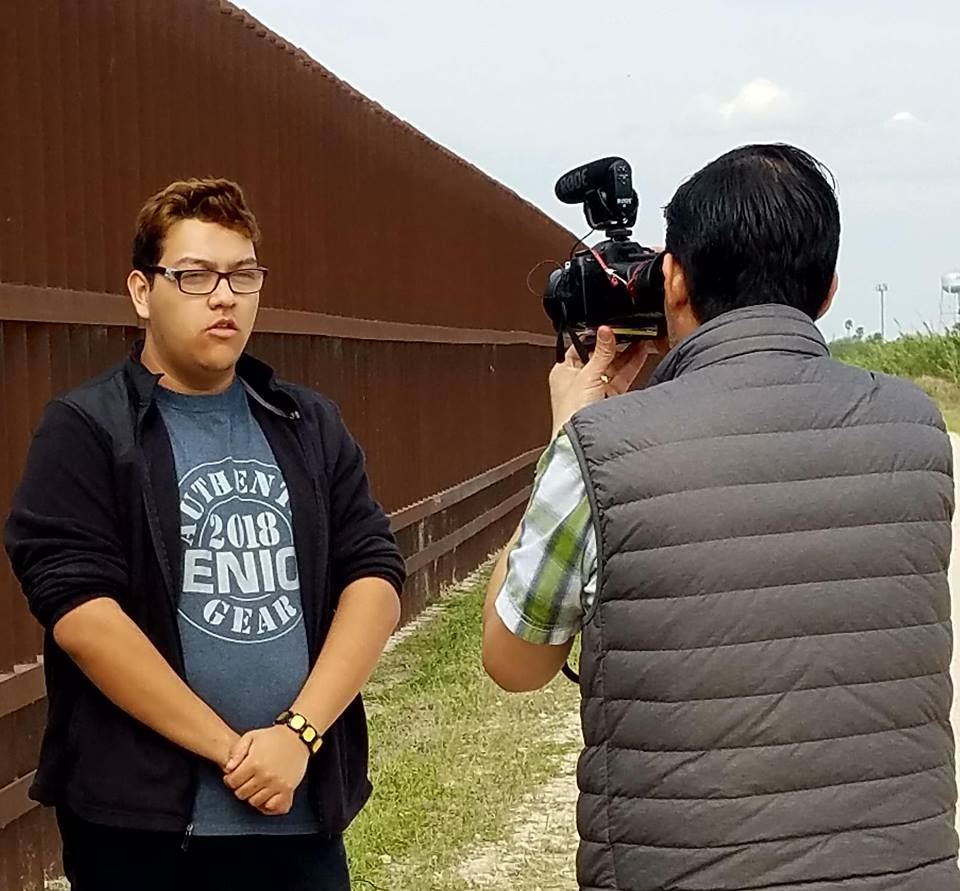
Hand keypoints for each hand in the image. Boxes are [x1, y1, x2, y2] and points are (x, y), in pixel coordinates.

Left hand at [222, 726, 308, 815]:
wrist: (297, 737)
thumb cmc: (273, 737)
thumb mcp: (251, 737)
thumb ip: (236, 751)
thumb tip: (228, 767)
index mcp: (254, 763)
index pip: (232, 782)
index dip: (230, 779)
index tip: (235, 775)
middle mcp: (265, 776)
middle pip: (242, 794)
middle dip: (240, 787)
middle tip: (246, 780)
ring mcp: (277, 784)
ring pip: (255, 802)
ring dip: (253, 795)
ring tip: (256, 785)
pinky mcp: (288, 789)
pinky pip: (273, 806)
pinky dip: (268, 804)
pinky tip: (267, 795)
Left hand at [549, 326, 663, 436]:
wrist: (578, 442)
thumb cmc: (570, 413)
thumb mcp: (588, 375)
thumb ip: (601, 352)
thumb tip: (605, 330)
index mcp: (563, 370)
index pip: (582, 346)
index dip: (597, 336)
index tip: (612, 327)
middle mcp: (578, 379)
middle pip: (600, 356)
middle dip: (616, 344)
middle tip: (631, 332)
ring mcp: (594, 389)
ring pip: (612, 367)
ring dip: (627, 354)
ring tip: (641, 339)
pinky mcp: (608, 399)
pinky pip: (621, 378)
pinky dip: (631, 367)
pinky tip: (641, 355)